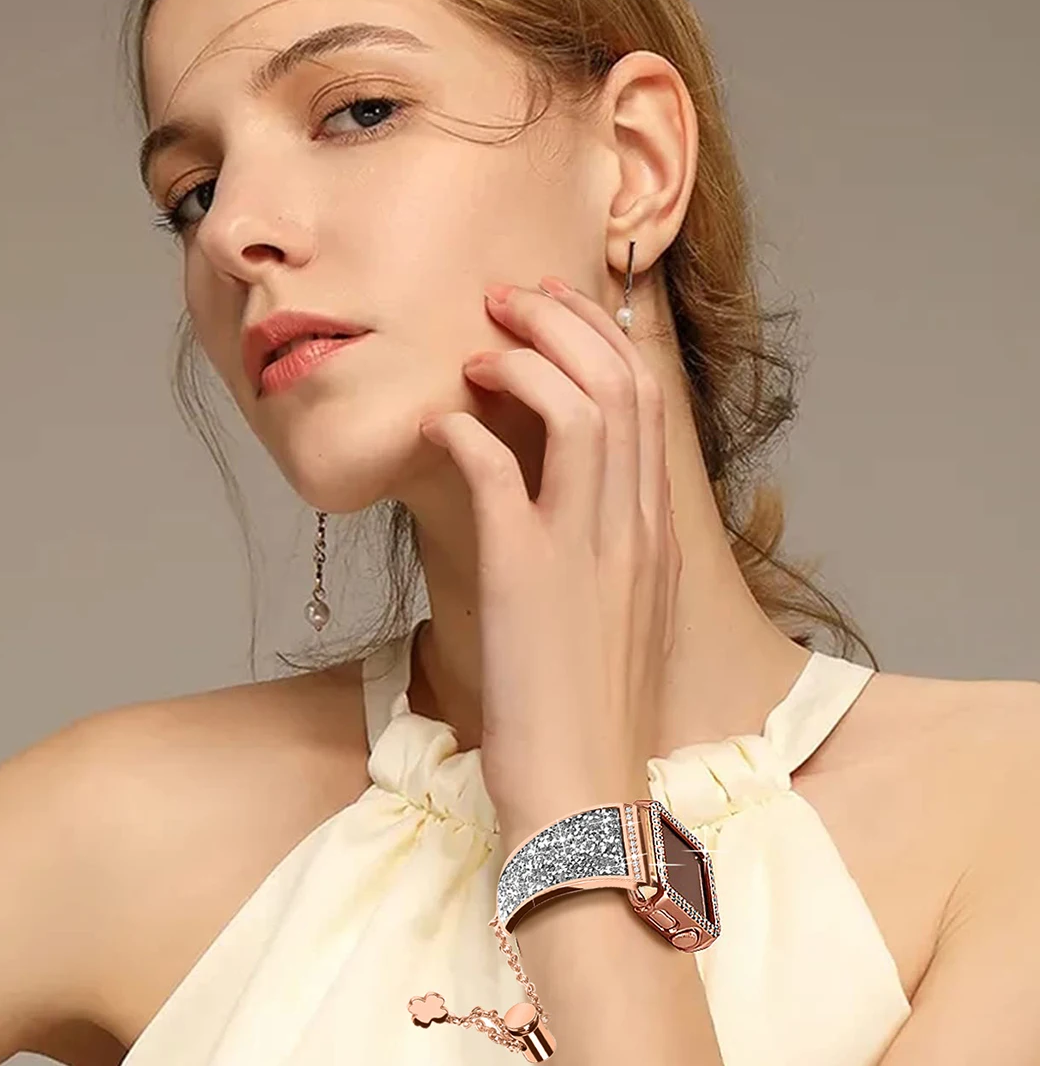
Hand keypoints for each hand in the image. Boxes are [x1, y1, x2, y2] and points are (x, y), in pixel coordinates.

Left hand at [418, 276, 681, 847]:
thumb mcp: (623, 612)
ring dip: (521, 360)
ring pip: (576, 407)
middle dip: (562, 322)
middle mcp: (632, 526)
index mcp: (654, 531)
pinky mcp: (525, 575)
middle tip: (508, 300)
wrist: (583, 792)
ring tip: (475, 351)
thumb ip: (610, 542)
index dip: (600, 338)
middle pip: (616, 382)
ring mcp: (585, 548)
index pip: (646, 400)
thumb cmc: (592, 705)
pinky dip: (465, 430)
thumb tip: (569, 488)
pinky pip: (498, 469)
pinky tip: (438, 426)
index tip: (557, 311)